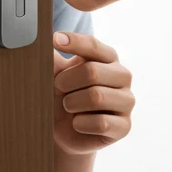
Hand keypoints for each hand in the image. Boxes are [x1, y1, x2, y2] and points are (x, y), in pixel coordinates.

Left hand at [53, 31, 134, 155]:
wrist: (65, 132)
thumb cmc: (63, 96)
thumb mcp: (56, 74)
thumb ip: (52, 59)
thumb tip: (44, 42)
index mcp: (108, 58)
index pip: (93, 46)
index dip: (74, 42)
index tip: (55, 40)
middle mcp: (122, 76)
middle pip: (92, 72)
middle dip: (66, 81)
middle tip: (57, 87)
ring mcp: (126, 101)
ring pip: (96, 97)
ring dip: (72, 103)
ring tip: (68, 106)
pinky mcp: (124, 126)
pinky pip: (101, 123)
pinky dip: (80, 124)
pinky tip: (77, 123)